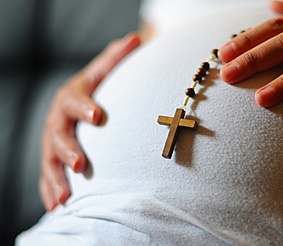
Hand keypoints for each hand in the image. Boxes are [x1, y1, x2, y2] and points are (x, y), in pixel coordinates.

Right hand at [40, 34, 140, 210]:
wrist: (74, 105)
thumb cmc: (94, 90)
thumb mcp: (103, 72)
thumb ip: (117, 58)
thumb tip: (137, 38)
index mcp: (72, 98)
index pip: (75, 101)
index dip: (84, 107)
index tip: (98, 116)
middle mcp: (58, 121)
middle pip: (58, 135)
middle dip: (68, 149)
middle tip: (80, 164)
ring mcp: (52, 143)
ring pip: (50, 161)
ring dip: (57, 179)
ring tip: (67, 197)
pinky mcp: (52, 160)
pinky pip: (48, 177)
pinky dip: (51, 192)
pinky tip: (58, 207)